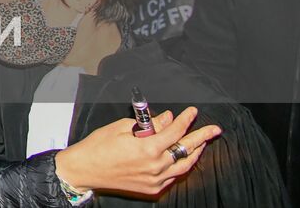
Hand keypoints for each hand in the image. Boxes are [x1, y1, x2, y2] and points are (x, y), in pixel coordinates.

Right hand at [54, 107, 220, 197]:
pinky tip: (183, 158)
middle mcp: (156, 166)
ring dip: (195, 153)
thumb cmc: (98, 146)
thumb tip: (167, 119)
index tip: (192, 112)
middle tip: (214, 129)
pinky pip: (174, 176)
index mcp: (148, 148)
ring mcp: (156, 179)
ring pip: (184, 166)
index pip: (175, 131)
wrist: (85, 169)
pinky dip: (181, 166)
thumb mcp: (121, 128)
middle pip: (186, 149)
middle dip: (202, 137)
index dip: (185, 120)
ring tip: (203, 143)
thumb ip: (148, 124)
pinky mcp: (152, 188)